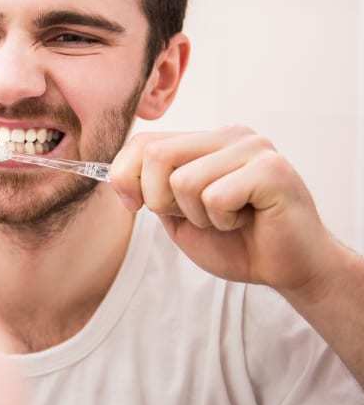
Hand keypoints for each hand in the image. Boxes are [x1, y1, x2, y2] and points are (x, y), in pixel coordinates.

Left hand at [109, 126, 337, 294]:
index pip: (143, 141)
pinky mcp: (272, 169)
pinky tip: (246, 221)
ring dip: (197, 215)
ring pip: (184, 180)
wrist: (287, 269)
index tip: (135, 206)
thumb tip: (115, 175)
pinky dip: (222, 220)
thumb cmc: (235, 242)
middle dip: (159, 199)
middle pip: (156, 154)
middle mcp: (230, 135)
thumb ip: (151, 189)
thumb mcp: (178, 214)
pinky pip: (215, 196)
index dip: (125, 176)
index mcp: (205, 141)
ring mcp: (253, 148)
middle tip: (194, 218)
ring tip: (227, 219)